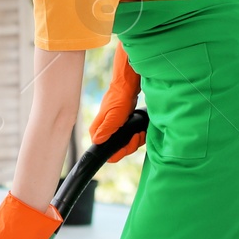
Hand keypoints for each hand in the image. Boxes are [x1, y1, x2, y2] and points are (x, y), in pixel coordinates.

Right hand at [89, 41, 144, 161]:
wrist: (127, 85)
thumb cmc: (119, 99)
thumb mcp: (113, 116)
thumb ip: (106, 130)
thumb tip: (97, 142)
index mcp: (99, 132)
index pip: (107, 153)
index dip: (119, 151)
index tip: (128, 141)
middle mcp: (105, 132)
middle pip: (118, 150)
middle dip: (131, 145)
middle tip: (137, 135)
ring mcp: (114, 129)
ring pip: (126, 144)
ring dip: (136, 140)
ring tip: (140, 131)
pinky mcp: (122, 126)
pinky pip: (131, 137)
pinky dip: (138, 135)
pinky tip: (141, 129)